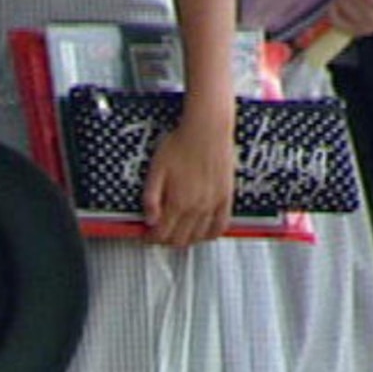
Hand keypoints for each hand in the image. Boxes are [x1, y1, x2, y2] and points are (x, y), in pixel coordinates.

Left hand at [142, 111, 234, 246]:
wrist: (206, 130)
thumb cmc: (180, 145)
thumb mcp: (156, 170)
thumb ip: (151, 198)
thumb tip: (149, 220)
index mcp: (177, 202)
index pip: (162, 234)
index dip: (151, 238)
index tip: (146, 235)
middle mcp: (196, 208)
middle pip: (180, 239)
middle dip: (166, 241)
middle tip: (159, 234)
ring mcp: (213, 205)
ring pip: (199, 236)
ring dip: (186, 240)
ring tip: (177, 233)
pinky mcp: (226, 198)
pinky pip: (220, 226)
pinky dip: (210, 235)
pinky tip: (203, 233)